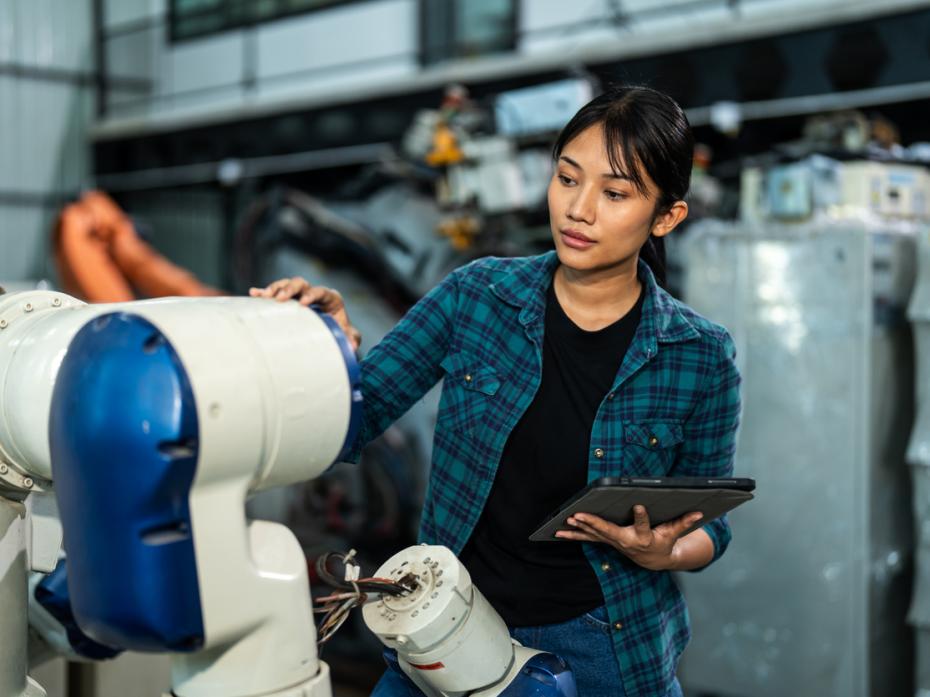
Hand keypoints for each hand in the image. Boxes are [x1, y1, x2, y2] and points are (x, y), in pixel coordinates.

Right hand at [249, 277, 360, 350]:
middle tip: (280, 298)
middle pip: (301, 284)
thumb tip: (351, 346)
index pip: (322, 292)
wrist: (332, 335)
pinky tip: (254, 293)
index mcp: (331, 299)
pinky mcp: (288, 301)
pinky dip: (264, 292)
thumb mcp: (349, 337)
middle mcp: (314, 294)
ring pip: (286, 285)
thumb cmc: (342, 333)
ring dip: (275, 288)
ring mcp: (299, 295)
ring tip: (264, 296)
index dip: (313, 294)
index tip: (303, 303)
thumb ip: (352, 339)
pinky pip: (275, 293)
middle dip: (290, 288)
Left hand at [554, 506, 703, 570]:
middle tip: (579, 515)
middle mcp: (626, 542)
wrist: (653, 561)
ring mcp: (614, 543)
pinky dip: (573, 534)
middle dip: (594, 523)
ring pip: (593, 535)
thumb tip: (700, 513)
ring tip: (563, 522)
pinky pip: (587, 538)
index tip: (638, 506)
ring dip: (578, 530)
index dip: (642, 517)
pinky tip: (558, 531)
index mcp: (644, 538)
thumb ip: (685, 522)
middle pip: (608, 531)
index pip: (644, 526)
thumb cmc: (663, 542)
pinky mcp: (606, 541)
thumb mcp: (674, 533)